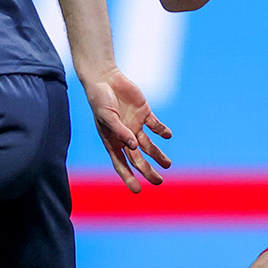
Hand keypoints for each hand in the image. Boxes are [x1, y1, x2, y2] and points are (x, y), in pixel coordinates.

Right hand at [85, 67, 172, 192]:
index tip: (137, 190)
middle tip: (159, 181)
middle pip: (138, 158)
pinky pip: (155, 125)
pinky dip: (162, 131)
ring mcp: (135, 125)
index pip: (121, 164)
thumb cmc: (100, 99)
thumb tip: (133, 146)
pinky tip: (167, 136)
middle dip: (148, 170)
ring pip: (149, 144)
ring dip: (158, 154)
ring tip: (168, 164)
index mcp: (112, 140)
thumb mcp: (107, 116)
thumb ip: (120, 131)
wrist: (104, 78)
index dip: (129, 177)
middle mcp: (125, 136)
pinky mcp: (144, 112)